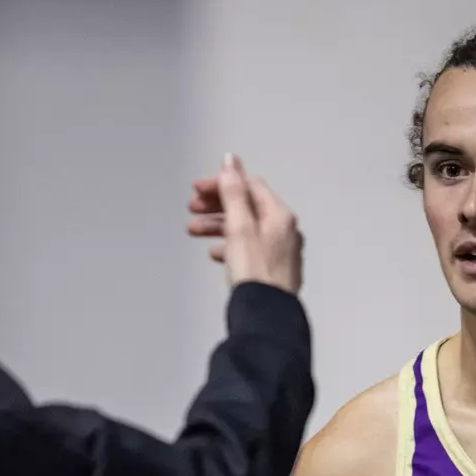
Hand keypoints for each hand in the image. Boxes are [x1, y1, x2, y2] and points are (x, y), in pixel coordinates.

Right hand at [187, 153, 302, 294]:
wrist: (266, 314)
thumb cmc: (255, 272)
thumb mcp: (239, 226)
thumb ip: (233, 192)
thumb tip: (231, 161)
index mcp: (279, 215)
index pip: (249, 186)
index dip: (221, 183)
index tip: (198, 189)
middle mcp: (284, 230)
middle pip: (246, 207)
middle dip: (217, 205)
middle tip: (192, 208)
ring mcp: (280, 251)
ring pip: (245, 228)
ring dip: (218, 225)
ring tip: (194, 230)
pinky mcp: (273, 269)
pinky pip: (248, 248)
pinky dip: (230, 245)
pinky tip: (215, 253)